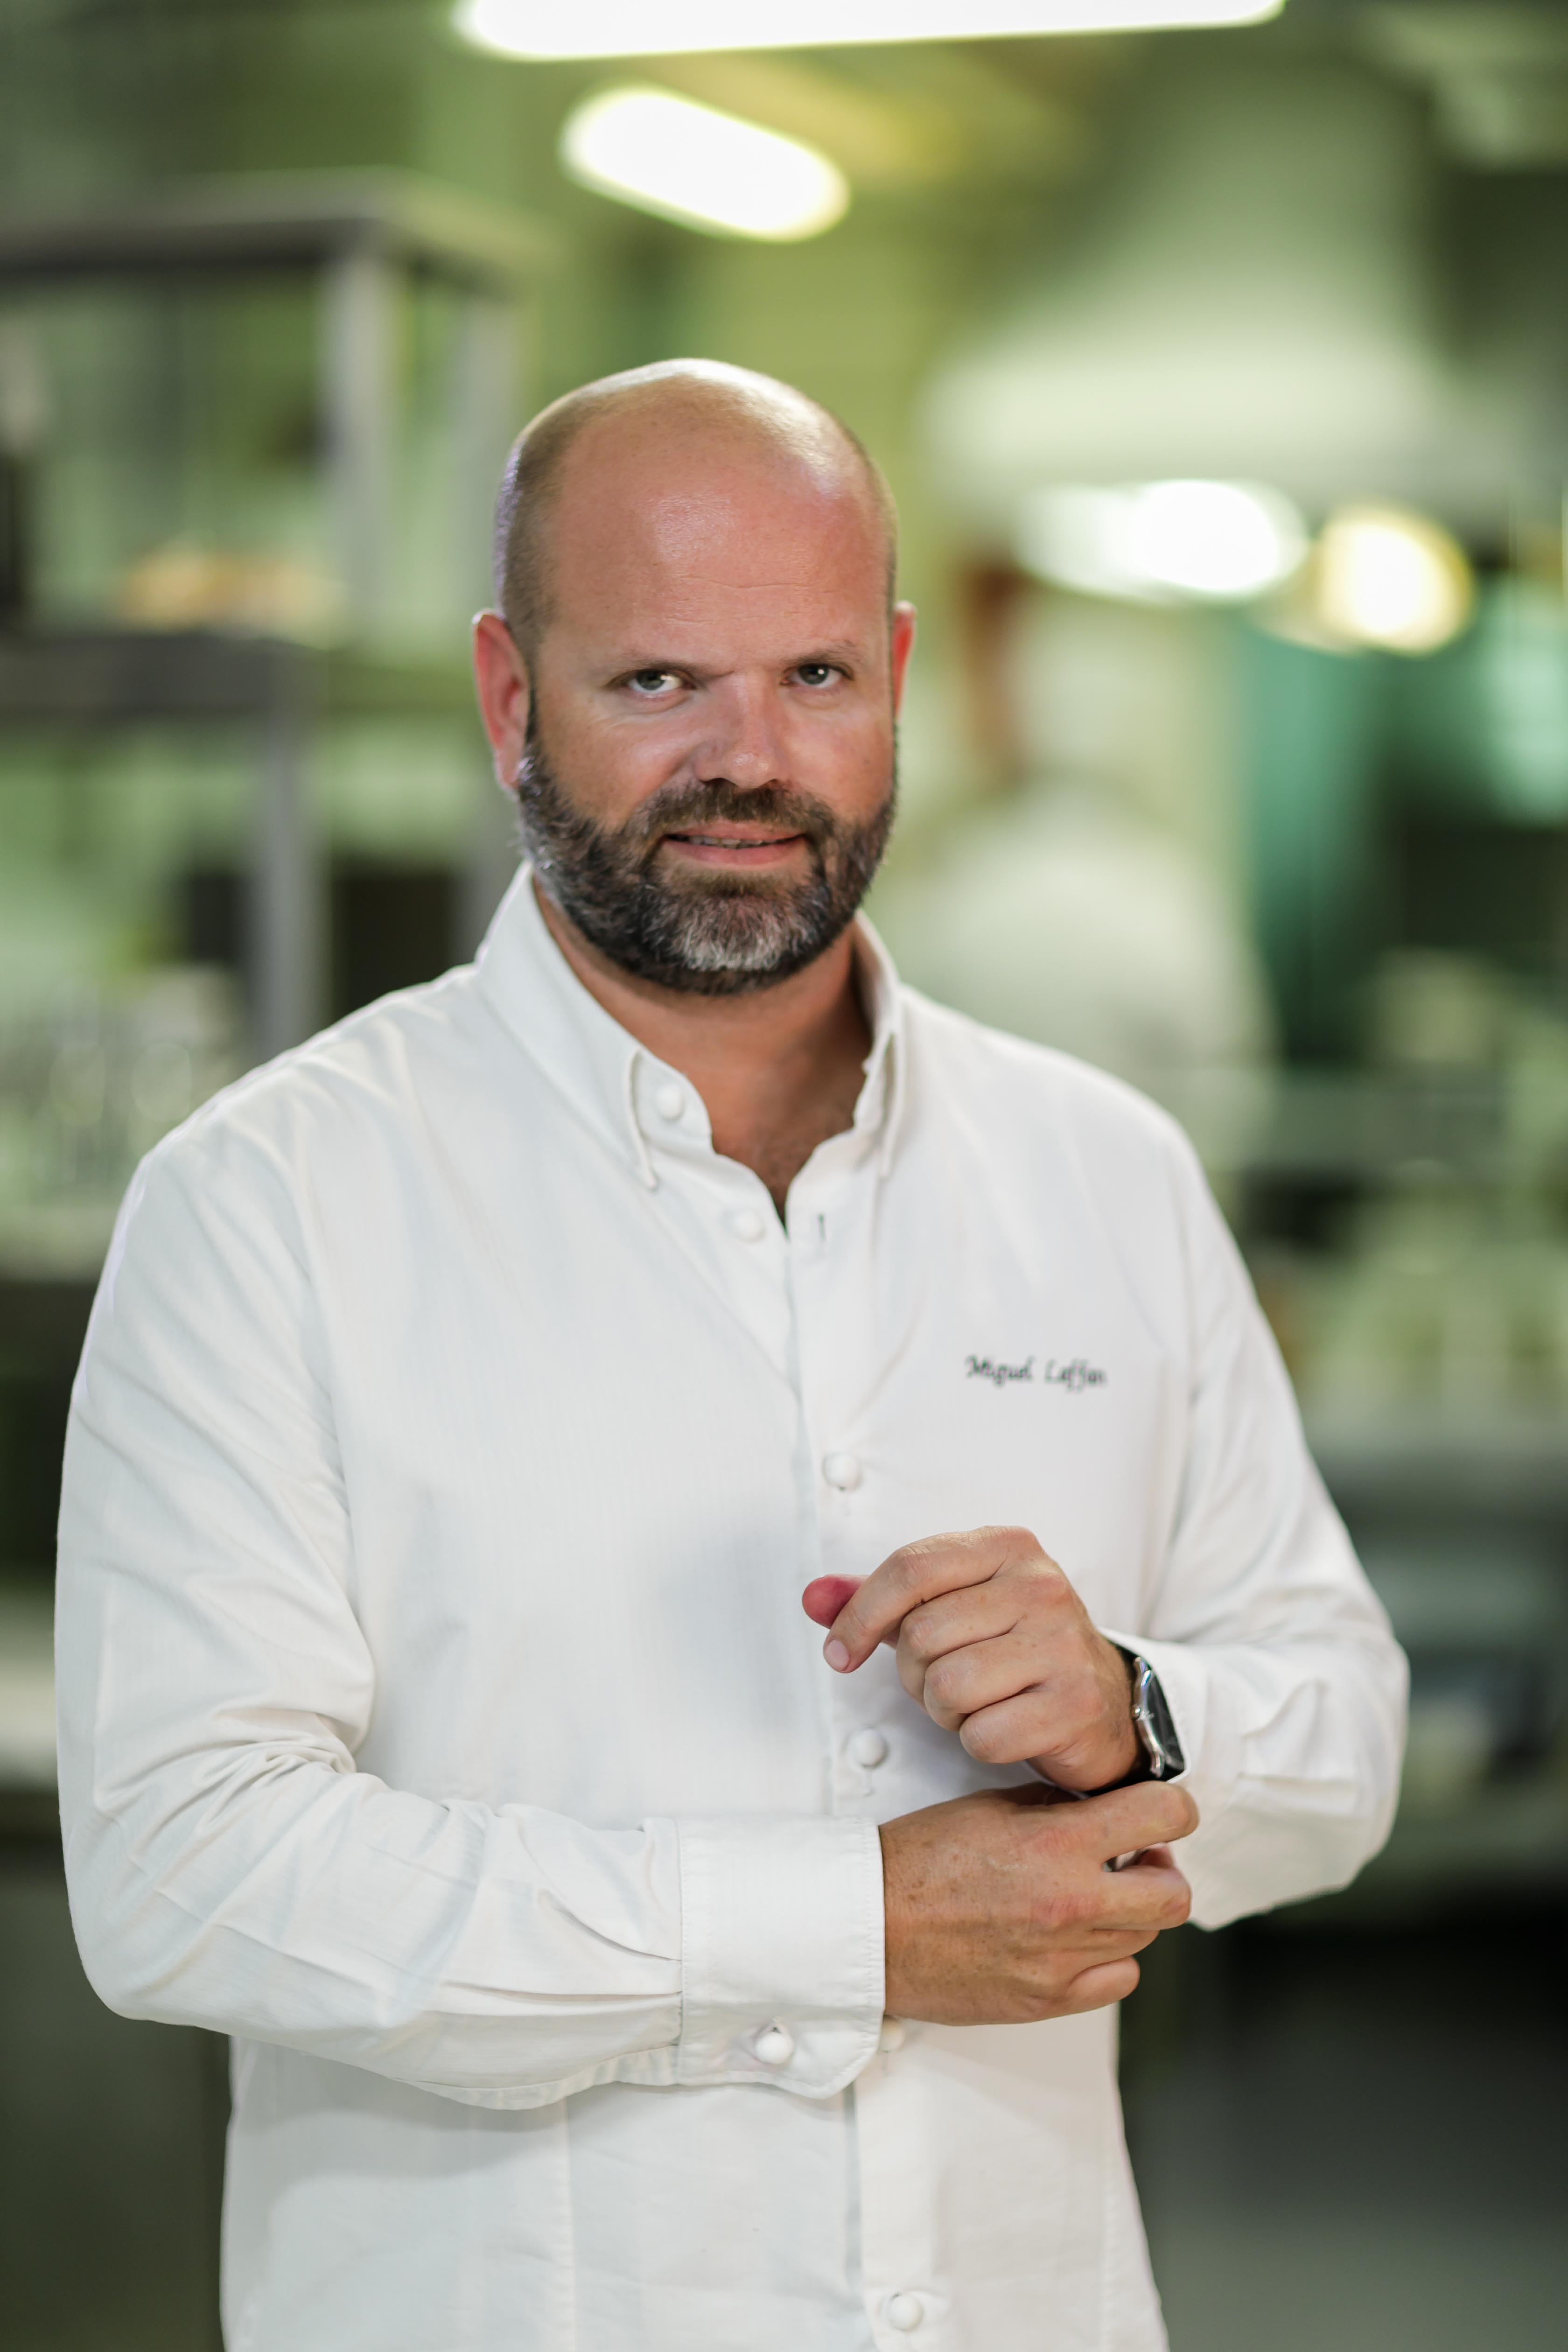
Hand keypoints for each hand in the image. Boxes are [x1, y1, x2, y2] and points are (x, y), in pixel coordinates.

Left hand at [804, 1526, 1141, 1791]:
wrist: (1103, 1701)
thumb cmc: (1013, 1649)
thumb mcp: (950, 1607)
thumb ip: (879, 1599)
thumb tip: (813, 1598)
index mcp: (1008, 1546)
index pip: (909, 1569)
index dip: (859, 1615)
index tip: (839, 1653)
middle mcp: (1042, 1586)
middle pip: (922, 1634)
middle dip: (913, 1673)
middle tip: (940, 1682)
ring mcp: (1063, 1645)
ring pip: (947, 1686)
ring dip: (944, 1710)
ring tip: (974, 1702)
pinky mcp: (1074, 1704)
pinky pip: (983, 1735)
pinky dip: (978, 1741)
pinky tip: (1004, 1726)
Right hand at [880, 1782, 1196, 2023]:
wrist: (870, 1926)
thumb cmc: (919, 1861)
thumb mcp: (990, 1808)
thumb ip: (1056, 1807)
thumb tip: (1103, 1809)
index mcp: (1056, 1844)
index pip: (1164, 1816)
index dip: (1174, 1808)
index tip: (1163, 1811)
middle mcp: (1071, 1904)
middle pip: (1174, 1894)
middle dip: (1161, 1869)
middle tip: (1133, 1858)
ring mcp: (1063, 1960)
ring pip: (1146, 1937)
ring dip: (1129, 1911)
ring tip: (1091, 1895)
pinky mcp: (1048, 2001)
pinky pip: (1118, 1979)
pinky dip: (1109, 1958)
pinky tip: (1077, 1938)